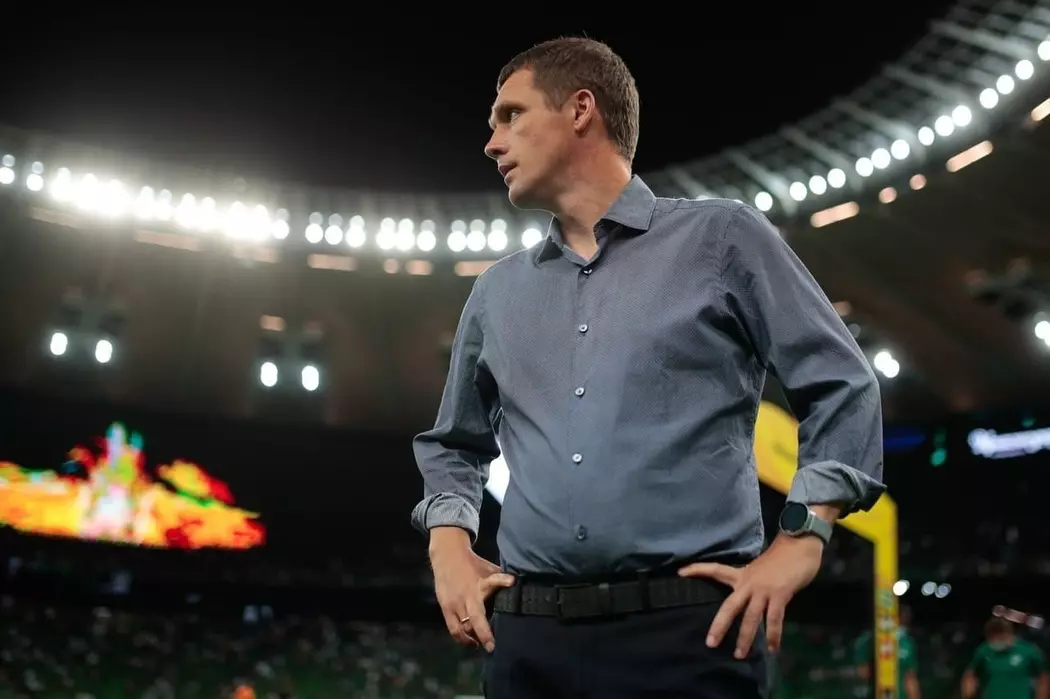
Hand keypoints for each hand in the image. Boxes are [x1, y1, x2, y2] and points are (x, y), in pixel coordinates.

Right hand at [429, 529, 514, 651]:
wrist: (447, 557)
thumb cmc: (473, 564)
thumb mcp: (490, 568)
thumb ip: (502, 578)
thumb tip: (519, 586)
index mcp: (481, 583)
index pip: (495, 582)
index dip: (504, 582)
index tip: (512, 587)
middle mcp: (468, 596)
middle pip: (475, 620)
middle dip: (484, 636)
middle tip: (492, 648)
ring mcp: (455, 604)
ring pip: (463, 628)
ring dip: (471, 640)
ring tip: (479, 646)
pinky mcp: (445, 608)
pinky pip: (453, 628)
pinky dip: (461, 638)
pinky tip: (468, 642)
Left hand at [678, 534, 823, 658]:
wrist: (799, 548)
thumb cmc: (781, 558)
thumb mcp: (759, 569)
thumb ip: (751, 584)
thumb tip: (747, 600)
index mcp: (742, 574)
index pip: (715, 569)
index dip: (698, 570)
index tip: (680, 572)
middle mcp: (749, 583)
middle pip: (730, 606)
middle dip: (720, 625)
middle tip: (710, 643)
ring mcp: (764, 590)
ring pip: (751, 618)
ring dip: (745, 638)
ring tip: (739, 654)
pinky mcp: (779, 595)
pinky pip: (774, 619)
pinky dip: (773, 635)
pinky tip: (772, 648)